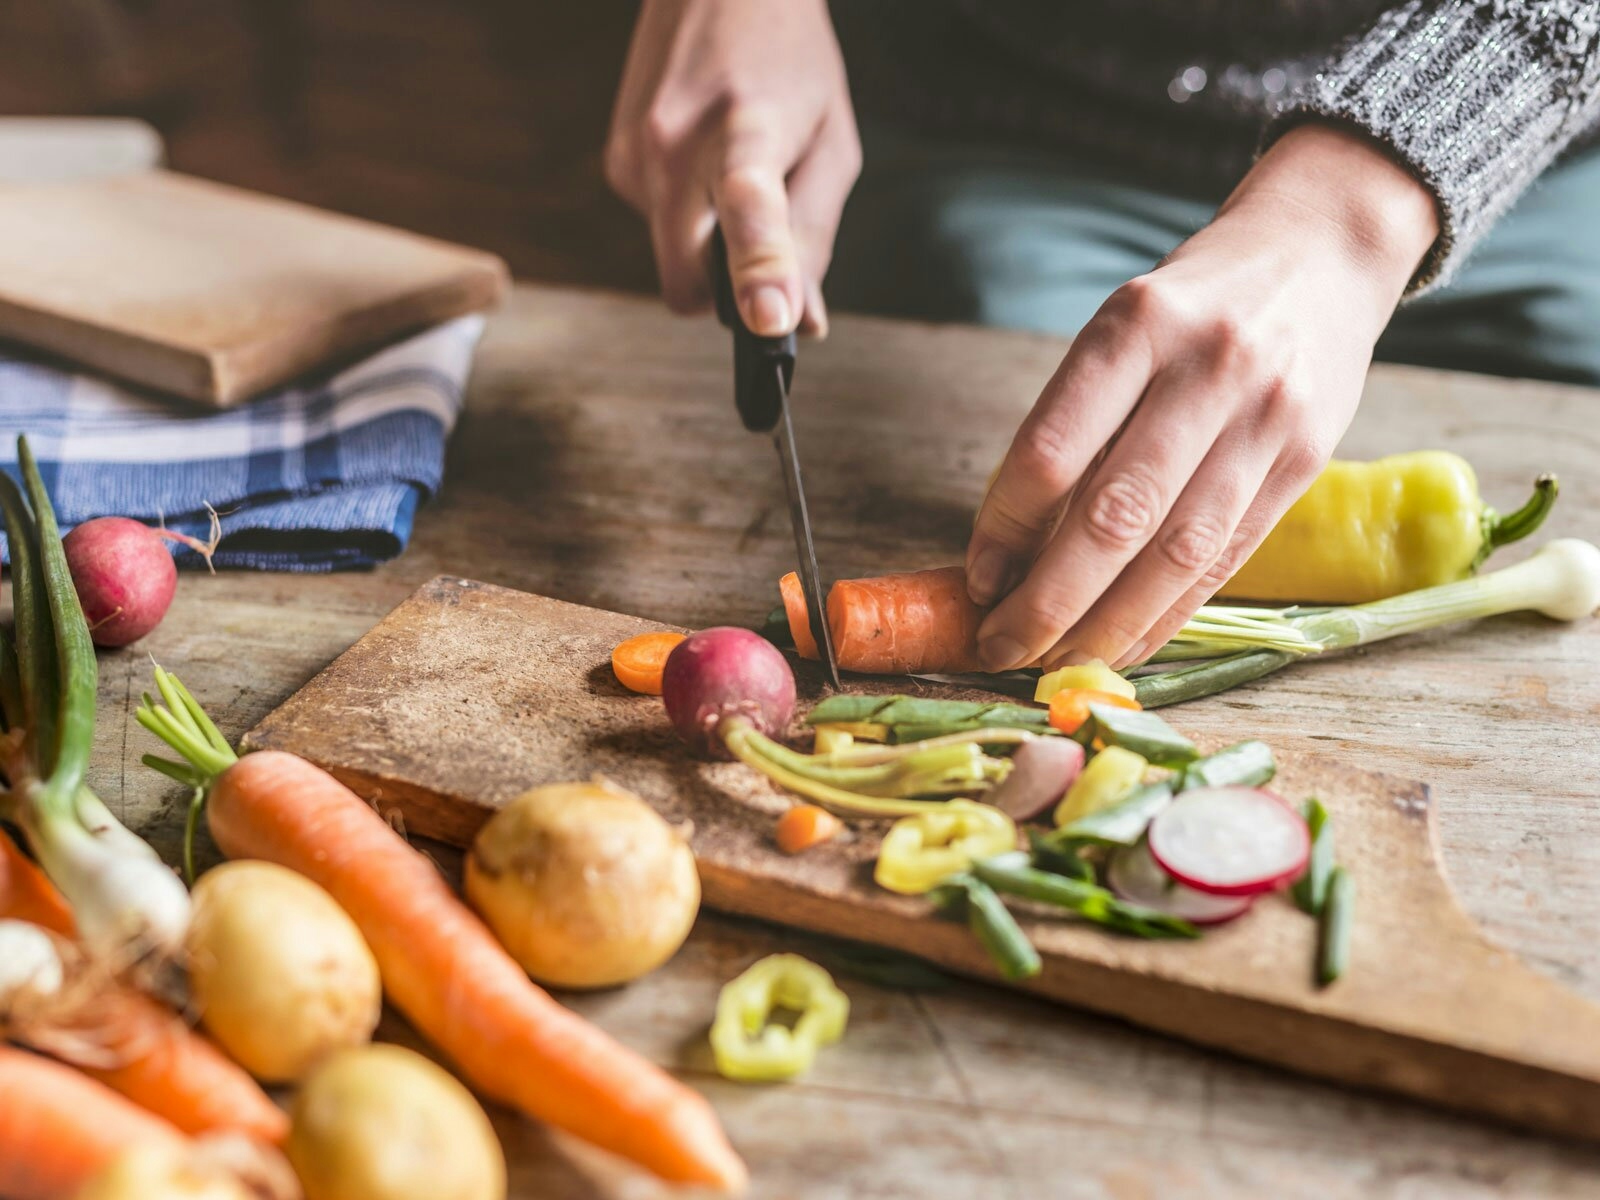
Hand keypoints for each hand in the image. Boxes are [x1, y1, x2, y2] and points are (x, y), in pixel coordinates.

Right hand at [604, 0, 859, 336]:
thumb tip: (802, 322)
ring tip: (737, 174)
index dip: (758, 270)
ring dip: (709, 244)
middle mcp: (674, 143)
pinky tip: (704, 163)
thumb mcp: (831, 145)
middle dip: (723, 296)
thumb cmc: (788, 63)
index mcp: (744, 129)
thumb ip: (815, 237)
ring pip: (673, 260)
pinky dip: (689, 218)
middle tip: (766, 258)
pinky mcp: (615, 164)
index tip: (768, 321)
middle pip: (685, 283)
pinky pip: (659, 230)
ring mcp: (634, 155)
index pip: (747, 207)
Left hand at [966, 124, 1440, 670]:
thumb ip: (1076, 425)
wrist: (1322, 253)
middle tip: (1002, 647)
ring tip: (1056, 662)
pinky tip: (1125, 644)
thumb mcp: (1122, 329)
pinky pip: (1226, 561)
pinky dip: (1167, 614)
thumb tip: (1010, 551)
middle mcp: (1207, 368)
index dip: (1004, 528)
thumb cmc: (1192, 304)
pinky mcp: (1307, 460)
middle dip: (1048, 600)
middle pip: (1114, 515)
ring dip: (1108, 625)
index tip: (976, 579)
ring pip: (1176, 552)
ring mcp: (1266, 417)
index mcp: (1137, 324)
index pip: (1051, 449)